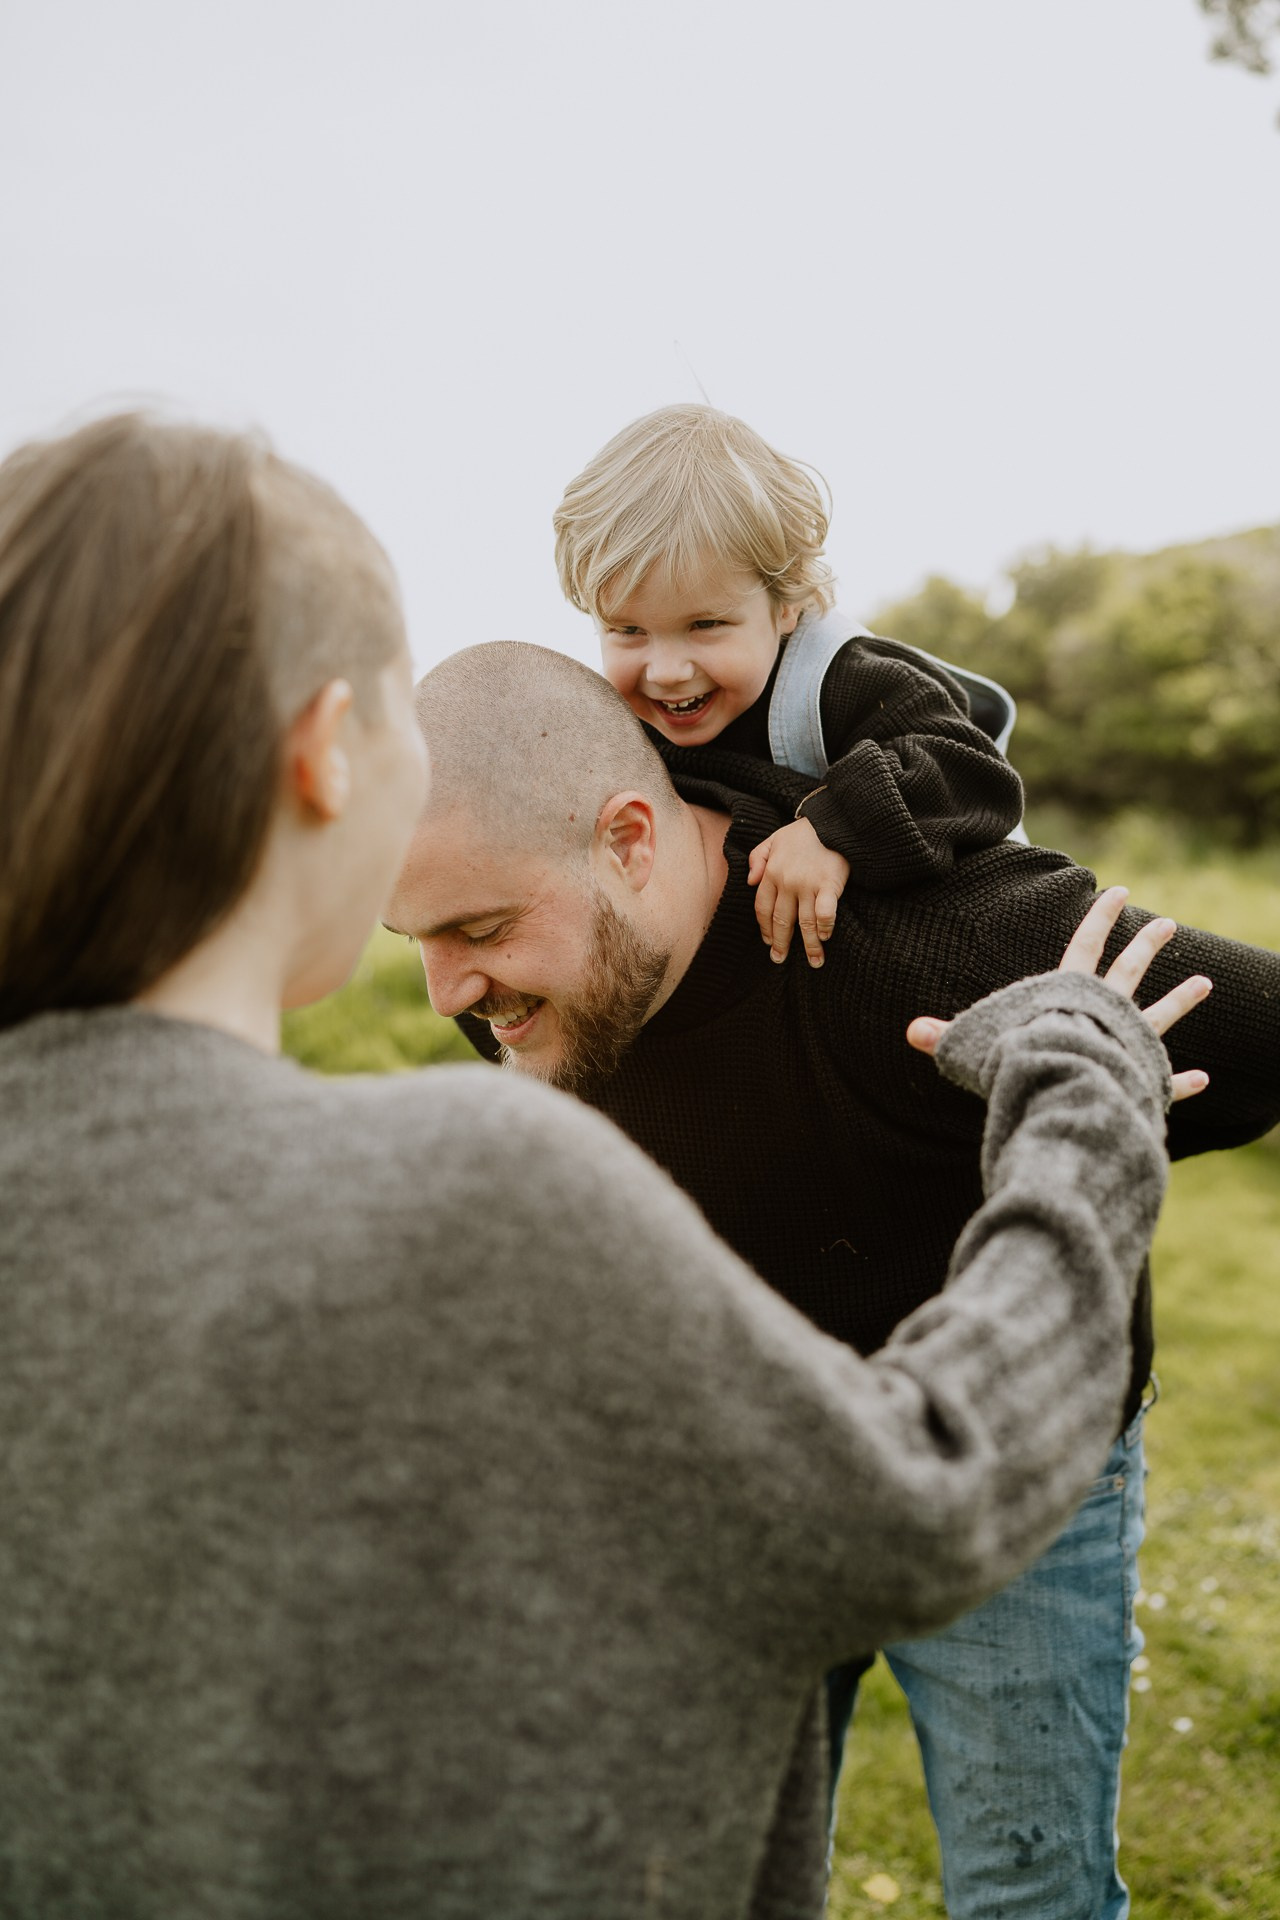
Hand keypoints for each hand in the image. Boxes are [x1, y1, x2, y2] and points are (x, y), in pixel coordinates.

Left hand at [747, 818, 850, 967]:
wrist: (833, 820)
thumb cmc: (804, 832)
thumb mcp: (774, 839)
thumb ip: (757, 858)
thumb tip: (749, 882)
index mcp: (771, 872)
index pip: (762, 908)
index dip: (764, 928)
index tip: (769, 942)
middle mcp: (787, 882)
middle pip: (781, 920)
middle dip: (781, 943)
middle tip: (780, 960)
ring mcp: (808, 884)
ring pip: (804, 922)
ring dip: (809, 945)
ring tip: (814, 961)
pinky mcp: (830, 884)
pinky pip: (825, 912)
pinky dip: (825, 926)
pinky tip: (827, 936)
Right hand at [905, 887, 1212, 1101]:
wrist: (1067, 1088)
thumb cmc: (1022, 1061)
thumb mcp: (977, 1047)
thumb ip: (947, 1038)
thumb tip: (909, 1032)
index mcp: (1069, 994)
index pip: (1084, 945)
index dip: (1098, 918)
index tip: (1116, 891)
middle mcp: (1106, 1011)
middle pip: (1128, 969)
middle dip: (1146, 944)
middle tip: (1167, 924)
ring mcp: (1129, 1042)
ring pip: (1160, 1014)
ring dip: (1182, 999)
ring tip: (1206, 982)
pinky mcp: (1143, 1077)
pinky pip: (1166, 1078)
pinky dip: (1182, 1080)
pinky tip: (1203, 1078)